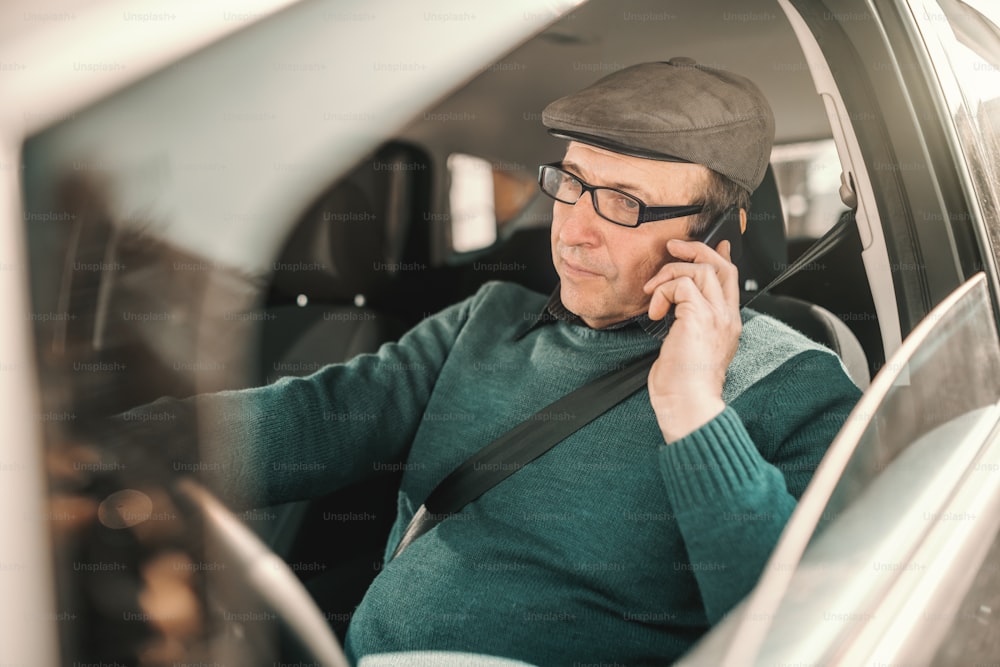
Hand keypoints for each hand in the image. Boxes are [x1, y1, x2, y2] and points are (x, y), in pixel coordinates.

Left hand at [643, 238, 741, 441]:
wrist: (687, 404)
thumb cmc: (682, 385)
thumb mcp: (688, 348)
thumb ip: (688, 324)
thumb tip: (675, 308)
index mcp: (727, 325)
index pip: (731, 280)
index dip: (720, 256)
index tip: (713, 244)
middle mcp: (726, 317)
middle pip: (721, 266)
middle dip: (696, 250)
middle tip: (672, 249)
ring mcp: (715, 316)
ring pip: (700, 270)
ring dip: (669, 273)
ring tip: (653, 293)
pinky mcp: (698, 317)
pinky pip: (681, 284)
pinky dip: (662, 291)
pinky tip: (655, 311)